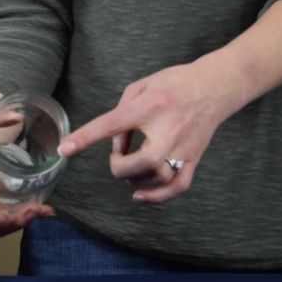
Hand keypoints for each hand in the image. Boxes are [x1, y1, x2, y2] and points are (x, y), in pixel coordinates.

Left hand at [57, 58, 245, 203]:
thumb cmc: (172, 84)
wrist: (216, 85)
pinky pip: (177, 187)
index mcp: (149, 107)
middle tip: (118, 157)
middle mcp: (168, 130)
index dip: (85, 138)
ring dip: (135, 179)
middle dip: (120, 167)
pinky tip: (140, 194)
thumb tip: (114, 146)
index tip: (64, 149)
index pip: (112, 125)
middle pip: (142, 163)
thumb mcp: (139, 88)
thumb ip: (120, 115)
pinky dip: (157, 197)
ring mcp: (184, 148)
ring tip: (131, 167)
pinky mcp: (194, 159)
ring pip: (158, 178)